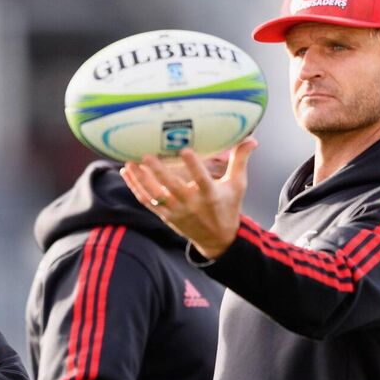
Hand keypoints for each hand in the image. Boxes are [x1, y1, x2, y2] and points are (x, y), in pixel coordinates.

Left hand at [121, 137, 257, 258]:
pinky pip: (147, 202)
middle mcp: (191, 204)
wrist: (218, 239)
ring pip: (155, 196)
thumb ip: (240, 161)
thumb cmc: (228, 207)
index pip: (202, 180)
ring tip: (129, 162)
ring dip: (141, 179)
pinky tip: (127, 173)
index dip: (194, 166)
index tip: (185, 150)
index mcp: (210, 196)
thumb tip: (252, 140)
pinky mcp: (165, 216)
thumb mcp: (237, 185)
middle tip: (147, 155)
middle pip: (172, 188)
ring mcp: (176, 211)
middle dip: (159, 172)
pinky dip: (135, 188)